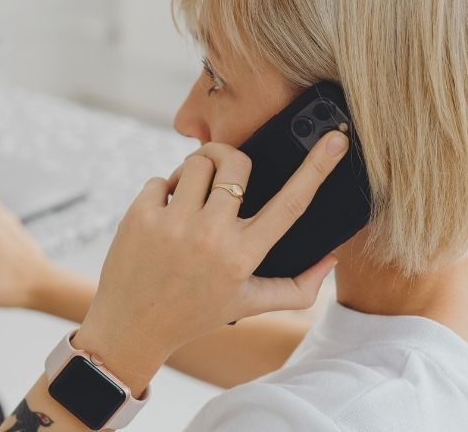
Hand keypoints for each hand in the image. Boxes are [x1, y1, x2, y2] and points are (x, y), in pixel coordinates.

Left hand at [73, 131, 347, 392]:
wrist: (132, 327)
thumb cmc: (195, 314)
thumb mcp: (249, 304)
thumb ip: (298, 288)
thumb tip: (332, 259)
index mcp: (243, 256)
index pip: (290, 204)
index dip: (317, 168)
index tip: (335, 139)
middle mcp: (211, 236)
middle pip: (235, 163)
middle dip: (231, 161)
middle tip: (223, 179)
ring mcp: (173, 224)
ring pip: (196, 162)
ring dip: (196, 173)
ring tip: (191, 201)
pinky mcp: (140, 216)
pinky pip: (160, 179)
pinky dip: (163, 192)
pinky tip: (162, 218)